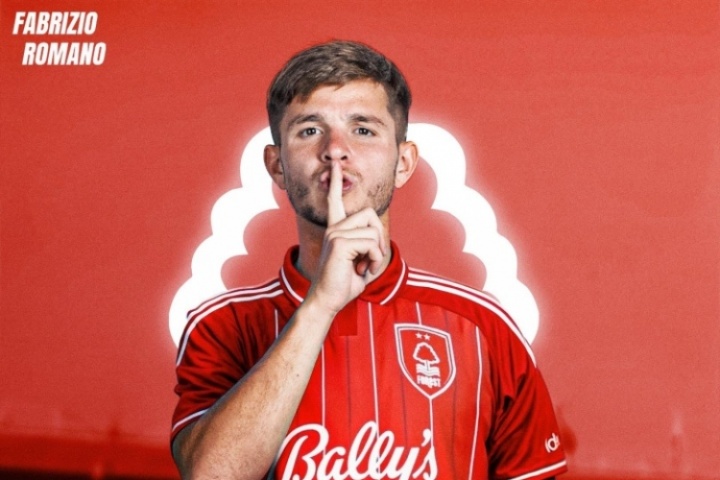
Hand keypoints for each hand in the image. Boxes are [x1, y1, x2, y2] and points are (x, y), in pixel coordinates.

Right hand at [306, 160, 387, 315]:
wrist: (327, 301)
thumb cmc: (344, 284)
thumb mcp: (360, 261)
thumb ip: (367, 245)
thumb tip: (377, 235)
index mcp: (336, 230)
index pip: (335, 201)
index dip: (335, 182)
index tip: (335, 165)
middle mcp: (334, 228)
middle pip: (371, 215)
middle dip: (379, 238)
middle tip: (371, 259)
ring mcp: (335, 233)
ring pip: (374, 231)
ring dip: (377, 253)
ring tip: (364, 267)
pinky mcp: (339, 243)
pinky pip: (372, 244)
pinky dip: (375, 260)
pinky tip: (362, 270)